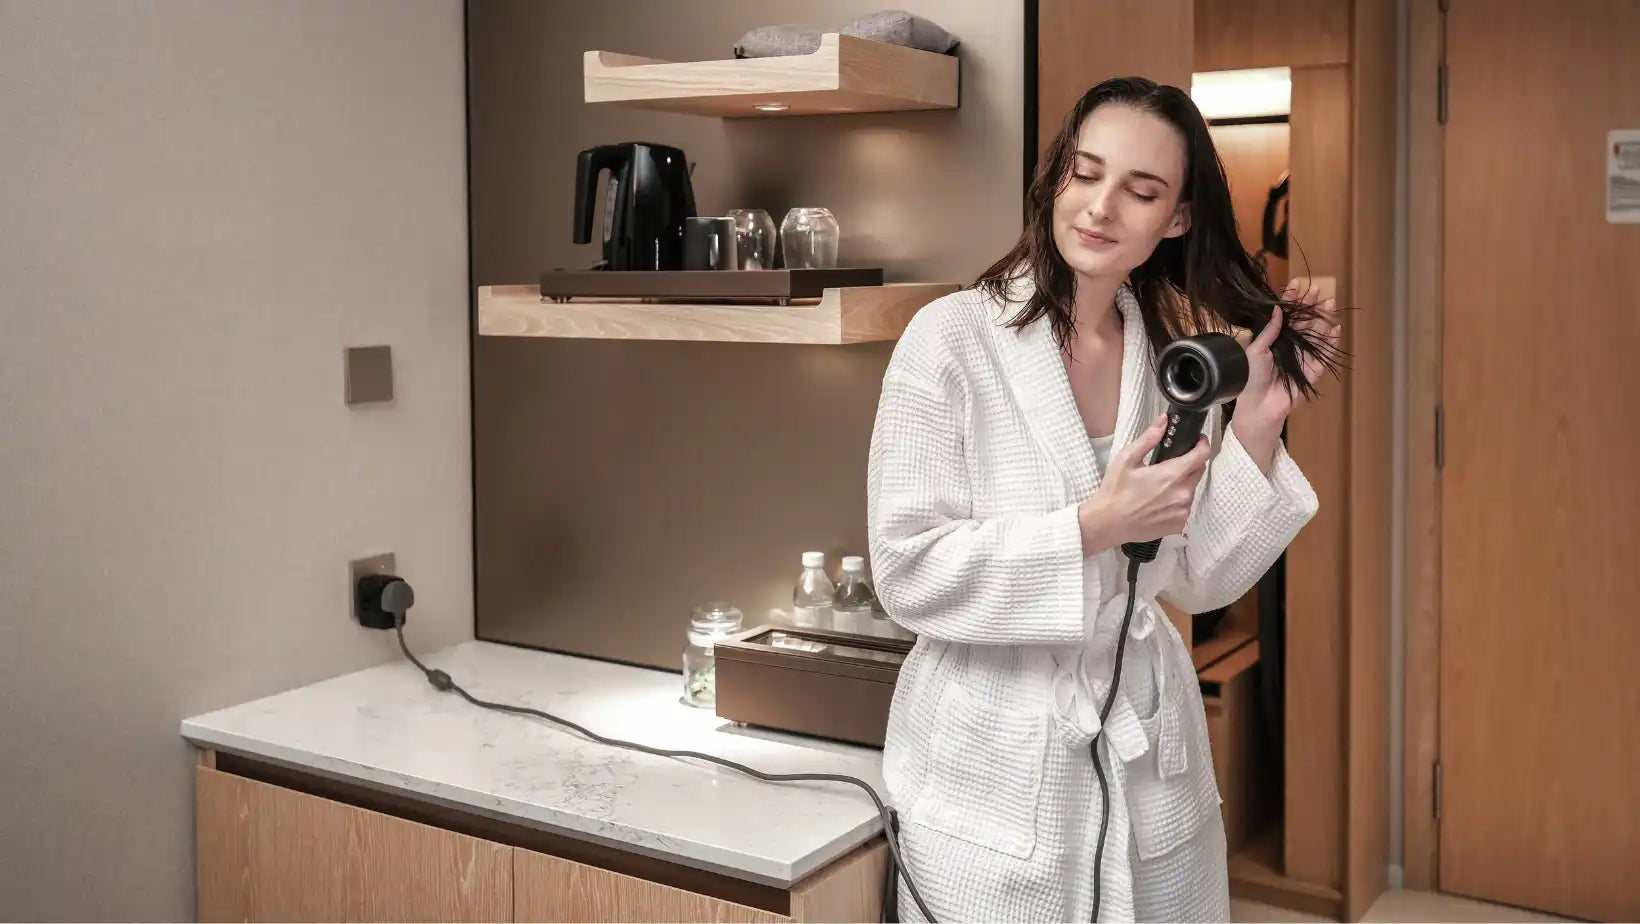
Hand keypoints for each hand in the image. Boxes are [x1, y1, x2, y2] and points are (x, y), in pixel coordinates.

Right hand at [1078, 413, 1210, 553]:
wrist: (1108, 524)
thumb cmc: (1115, 491)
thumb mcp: (1127, 459)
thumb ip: (1149, 439)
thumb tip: (1164, 420)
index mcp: (1172, 475)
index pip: (1202, 455)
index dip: (1202, 444)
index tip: (1197, 440)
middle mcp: (1183, 493)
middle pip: (1199, 471)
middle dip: (1190, 463)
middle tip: (1170, 463)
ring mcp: (1183, 511)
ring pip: (1192, 489)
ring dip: (1183, 483)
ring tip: (1160, 486)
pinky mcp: (1179, 524)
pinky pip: (1186, 507)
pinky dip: (1177, 501)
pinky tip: (1159, 502)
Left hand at [1232, 277, 1341, 470]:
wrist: (1257, 405)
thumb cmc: (1250, 378)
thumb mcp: (1255, 351)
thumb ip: (1268, 332)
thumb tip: (1277, 309)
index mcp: (1275, 339)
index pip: (1285, 315)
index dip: (1291, 300)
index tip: (1297, 283)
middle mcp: (1290, 346)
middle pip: (1304, 322)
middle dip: (1311, 306)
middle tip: (1317, 290)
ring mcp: (1303, 358)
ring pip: (1317, 335)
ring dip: (1323, 319)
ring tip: (1329, 304)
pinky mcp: (1312, 372)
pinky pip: (1324, 356)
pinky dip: (1331, 343)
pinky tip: (1336, 328)